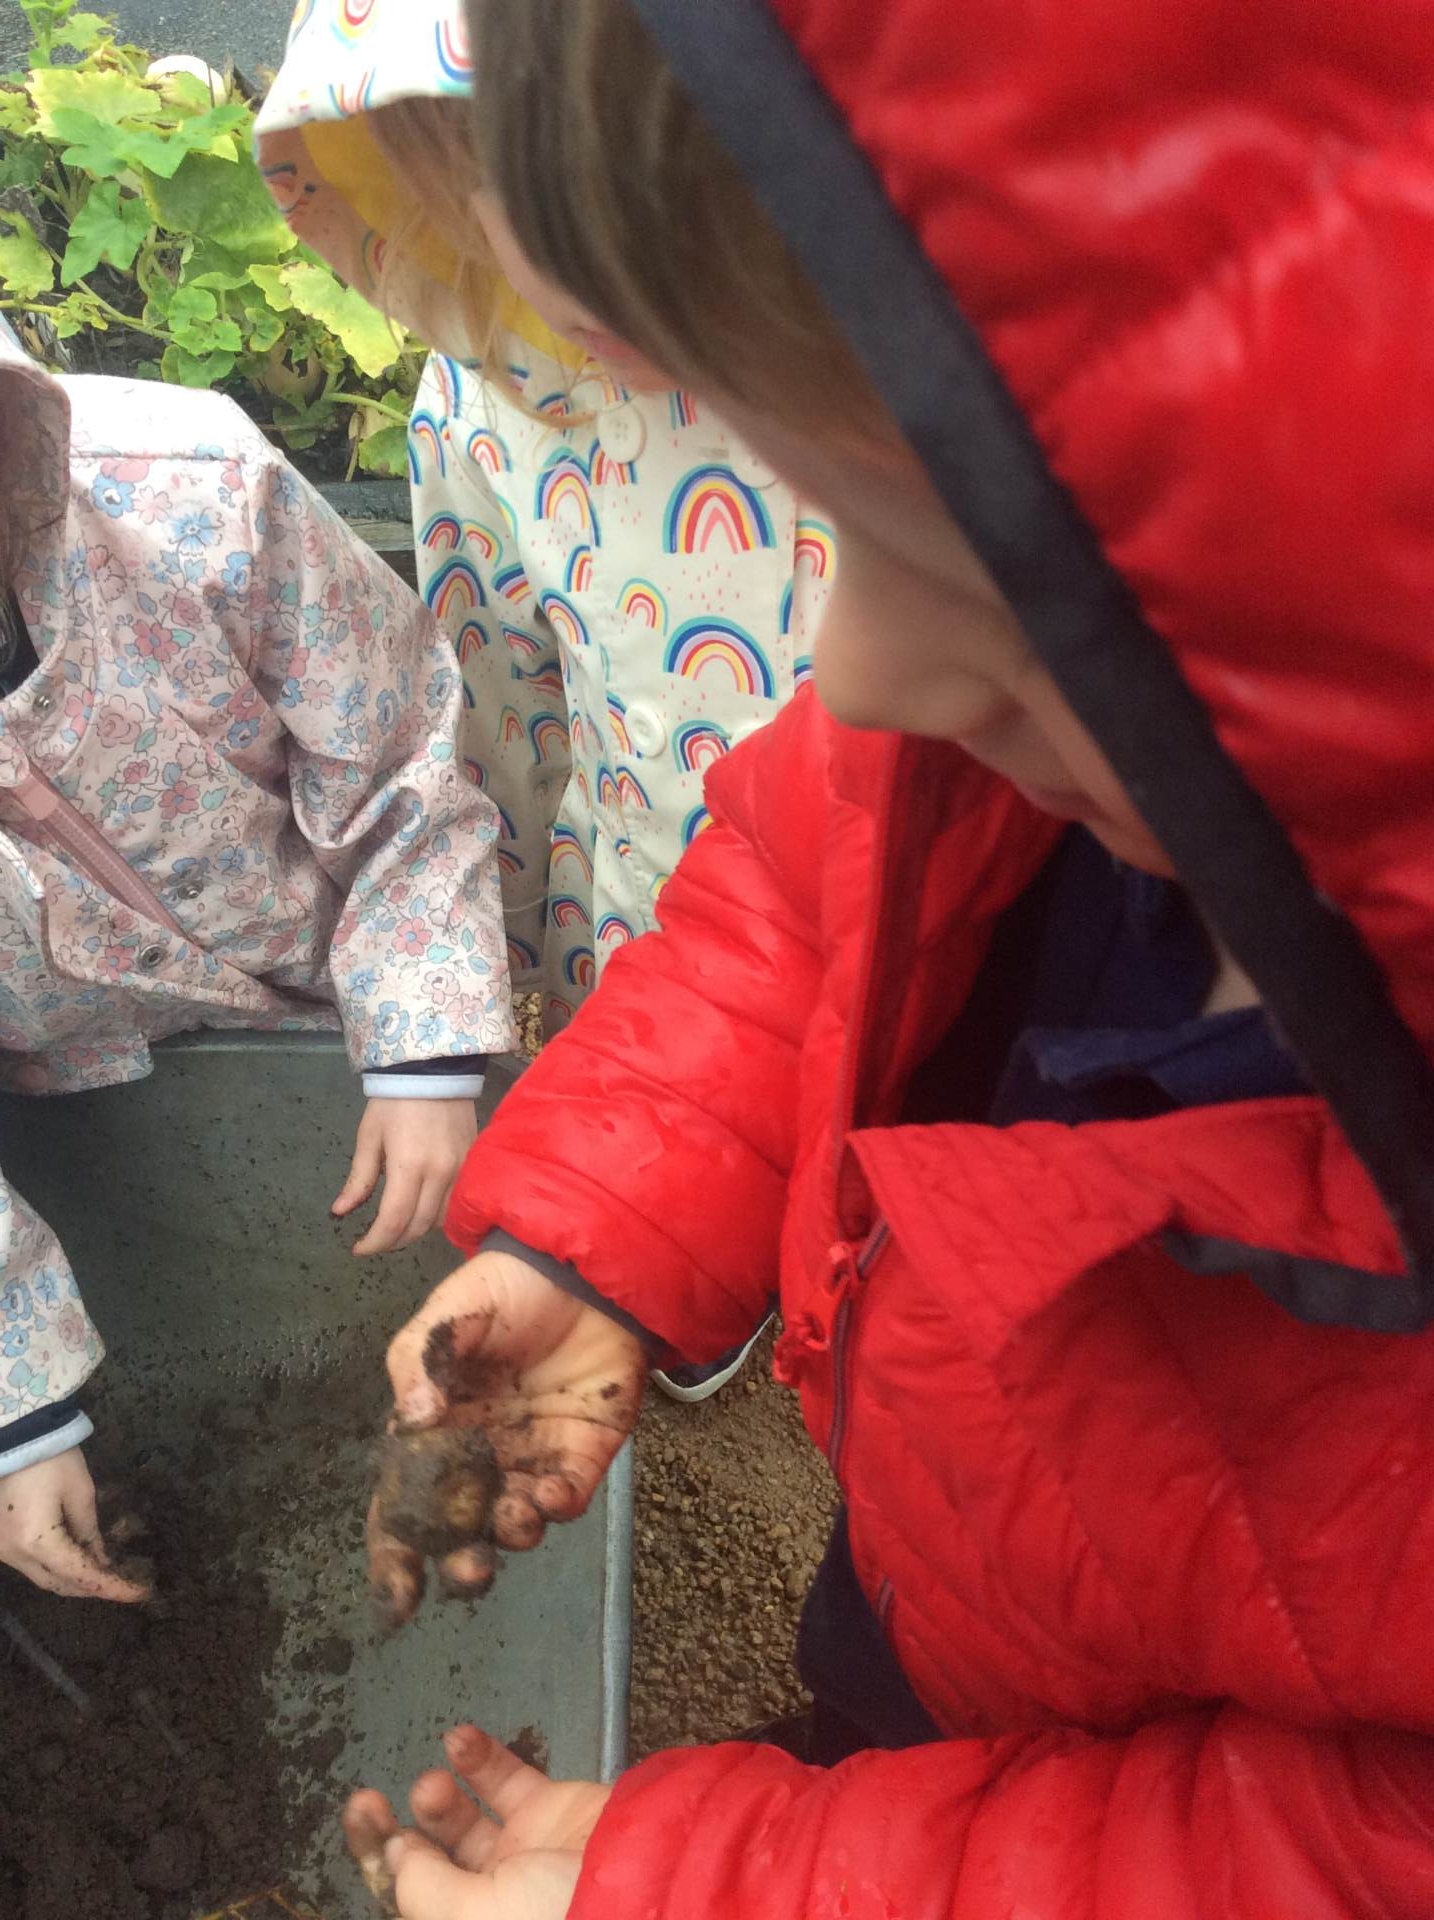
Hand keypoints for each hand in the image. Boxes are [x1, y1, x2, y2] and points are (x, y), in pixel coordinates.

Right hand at [0, 1447, 148, 1601]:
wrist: (16, 1436)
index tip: (139, 1592)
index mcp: (36, 1542)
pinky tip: (80, 1560)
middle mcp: (13, 1555)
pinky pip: (30, 1564)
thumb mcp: (81, 1492)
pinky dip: (56, 1566)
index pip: (80, 1576)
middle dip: (93, 1587)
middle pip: (57, 1585)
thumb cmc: (52, 1459)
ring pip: (42, 1578)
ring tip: (108, 1574)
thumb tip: (100, 1560)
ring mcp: (1, 1551)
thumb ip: (90, 1532)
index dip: (112, 1586)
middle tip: (126, 1582)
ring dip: (74, 1579)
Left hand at [333, 1097, 478, 1255]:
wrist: (435, 1071)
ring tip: (397, 1227)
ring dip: (416, 1231)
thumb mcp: (369, 1137)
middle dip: (393, 1242)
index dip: (375, 1242)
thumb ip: (358, 1179)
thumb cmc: (394, 1102)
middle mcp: (440, 1174)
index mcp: (409, 1166)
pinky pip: (456, 1203)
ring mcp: (461, 1171)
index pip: (394, 1221)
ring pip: (440, 1220)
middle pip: (418, 1228)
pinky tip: (422, 1211)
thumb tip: (340, 1212)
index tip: (358, 1249)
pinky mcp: (472, 1165)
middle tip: (375, 1241)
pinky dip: (437, 1216)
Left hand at [345, 1723, 609, 1919]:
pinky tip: (461, 1739)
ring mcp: (520, 1855)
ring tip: (433, 1782)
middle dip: (394, 1828)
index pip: (408, 1896)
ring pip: (461, 1820)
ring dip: (438, 1796)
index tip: (367, 1821)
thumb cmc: (556, 1914)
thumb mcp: (474, 1916)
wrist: (642, 1876)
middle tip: (367, 1798)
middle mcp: (489, 1898)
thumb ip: (424, 1886)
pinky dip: (480, 1758)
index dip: (381, 1859)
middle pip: (426, 1861)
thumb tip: (393, 1856)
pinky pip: (505, 1781)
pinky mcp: (549, 1812)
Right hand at [370, 1248, 644, 1626]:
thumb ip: (421, 1359)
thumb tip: (411, 1418)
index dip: (395, 1554)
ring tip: (513, 1517)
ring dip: (510, 1534)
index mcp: (435, 1432)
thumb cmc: (507, 1289)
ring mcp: (530, 1460)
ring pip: (514, 1524)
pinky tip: (550, 1490)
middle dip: (461, 1564)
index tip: (397, 1595)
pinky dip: (556, 1507)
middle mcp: (479, 1458)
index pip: (403, 1506)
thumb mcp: (452, 1312)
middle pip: (460, 1533)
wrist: (585, 1270)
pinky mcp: (580, 1455)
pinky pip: (565, 1499)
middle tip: (467, 1570)